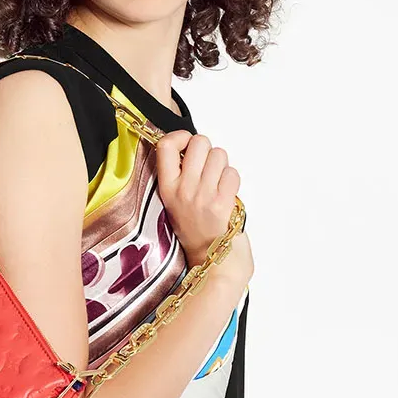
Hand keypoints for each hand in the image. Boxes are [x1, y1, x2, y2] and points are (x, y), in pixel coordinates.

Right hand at [155, 131, 253, 290]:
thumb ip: (180, 175)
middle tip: (207, 168)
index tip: (186, 145)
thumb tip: (192, 147)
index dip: (180, 137)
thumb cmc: (196, 230)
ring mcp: (202, 196)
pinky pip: (232, 173)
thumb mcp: (176, 202)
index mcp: (166, 188)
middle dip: (208, 151)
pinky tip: (226, 195)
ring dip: (222, 166)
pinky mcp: (222, 203)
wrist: (212, 260)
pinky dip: (232, 181)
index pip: (166, 145)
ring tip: (217, 184)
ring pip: (219, 155)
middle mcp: (182, 190)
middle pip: (199, 142)